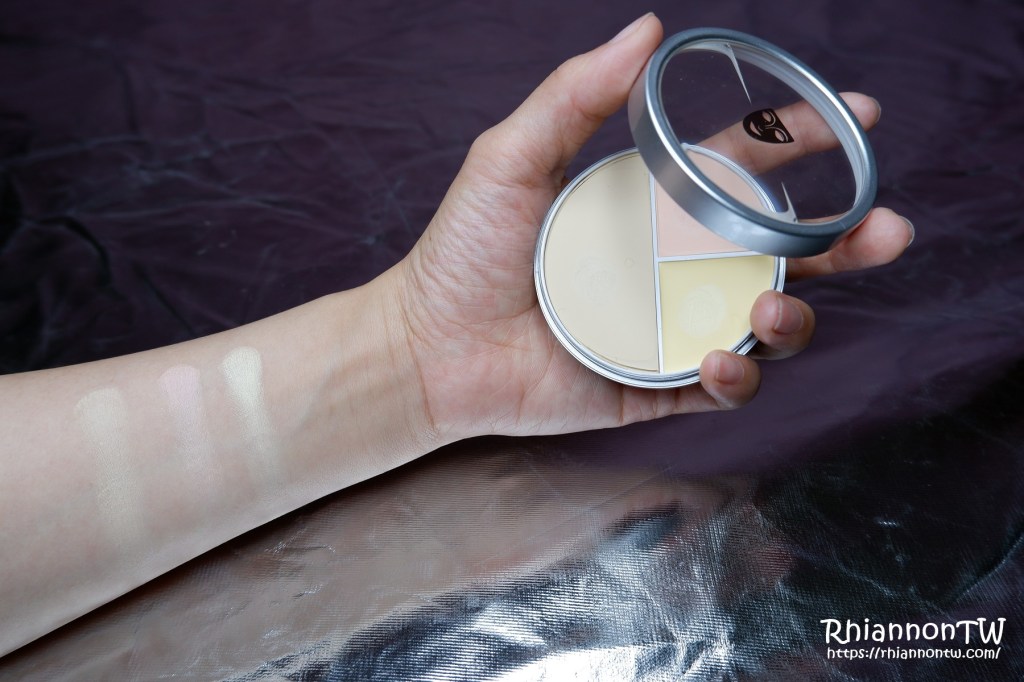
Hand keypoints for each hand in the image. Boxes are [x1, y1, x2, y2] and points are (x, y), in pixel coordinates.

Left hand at [387, 14, 912, 442]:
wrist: (428, 347)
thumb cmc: (462, 252)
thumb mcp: (512, 158)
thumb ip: (575, 95)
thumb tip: (650, 28)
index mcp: (649, 207)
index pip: (740, 171)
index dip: (799, 144)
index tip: (855, 118)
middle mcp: (671, 266)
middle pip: (779, 251)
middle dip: (845, 241)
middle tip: (886, 230)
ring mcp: (668, 326)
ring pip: (764, 322)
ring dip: (793, 315)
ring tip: (771, 309)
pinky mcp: (653, 383)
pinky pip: (719, 386)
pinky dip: (737, 375)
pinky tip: (720, 359)